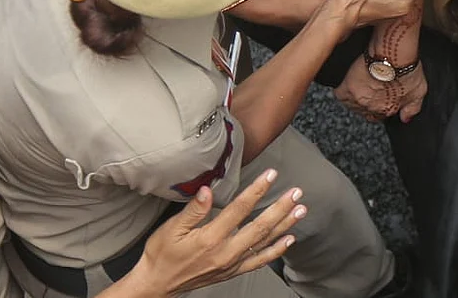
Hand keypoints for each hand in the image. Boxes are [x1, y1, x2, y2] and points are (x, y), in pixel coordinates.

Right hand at [119, 169, 303, 296]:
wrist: (157, 283)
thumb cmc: (162, 254)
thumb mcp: (171, 228)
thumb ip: (194, 210)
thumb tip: (207, 191)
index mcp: (210, 238)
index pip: (240, 209)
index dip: (257, 190)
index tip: (271, 175)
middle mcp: (225, 252)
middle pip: (260, 226)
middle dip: (280, 208)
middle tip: (296, 192)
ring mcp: (232, 263)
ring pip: (264, 243)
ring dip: (285, 225)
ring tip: (300, 210)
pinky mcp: (233, 271)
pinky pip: (260, 261)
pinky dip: (276, 251)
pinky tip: (288, 239)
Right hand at [333, 54, 428, 122]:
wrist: (393, 53)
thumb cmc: (407, 68)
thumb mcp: (419, 90)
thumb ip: (413, 108)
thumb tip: (405, 118)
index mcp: (389, 109)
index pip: (380, 117)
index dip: (379, 108)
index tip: (379, 99)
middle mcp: (372, 108)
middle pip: (365, 112)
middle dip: (368, 103)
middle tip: (371, 89)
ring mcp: (359, 100)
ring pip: (352, 106)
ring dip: (355, 99)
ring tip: (361, 86)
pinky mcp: (347, 89)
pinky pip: (340, 96)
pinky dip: (343, 91)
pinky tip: (348, 84)